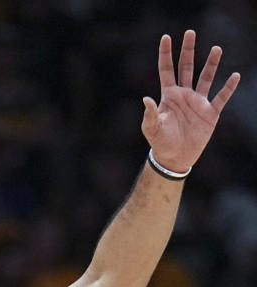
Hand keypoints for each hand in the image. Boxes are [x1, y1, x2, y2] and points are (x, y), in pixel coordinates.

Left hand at [142, 31, 239, 171]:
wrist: (175, 158)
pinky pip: (221, 97)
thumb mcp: (151, 128)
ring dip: (211, 64)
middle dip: (188, 50)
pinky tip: (234, 76)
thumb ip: (149, 114)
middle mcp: (184, 94)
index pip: (166, 70)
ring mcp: (198, 102)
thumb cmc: (160, 142)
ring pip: (206, 78)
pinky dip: (228, 87)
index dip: (166, 54)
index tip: (166, 37)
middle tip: (190, 33)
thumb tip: (146, 99)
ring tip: (216, 48)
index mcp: (169, 96)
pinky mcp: (210, 113)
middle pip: (187, 67)